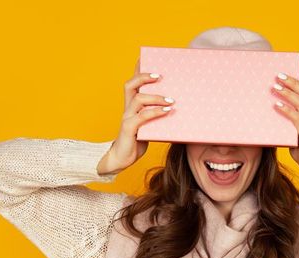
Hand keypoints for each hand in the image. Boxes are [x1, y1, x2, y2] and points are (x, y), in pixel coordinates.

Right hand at [97, 58, 175, 175]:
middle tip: (160, 75)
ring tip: (171, 100)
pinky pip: (142, 117)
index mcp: (130, 104)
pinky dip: (155, 112)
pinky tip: (167, 111)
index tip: (145, 56)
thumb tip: (177, 105)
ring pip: (138, 99)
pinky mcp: (128, 129)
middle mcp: (127, 108)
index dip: (137, 68)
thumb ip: (157, 113)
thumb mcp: (149, 124)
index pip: (133, 82)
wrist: (121, 159)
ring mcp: (126, 118)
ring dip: (156, 97)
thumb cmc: (137, 140)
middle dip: (144, 77)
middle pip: (130, 85)